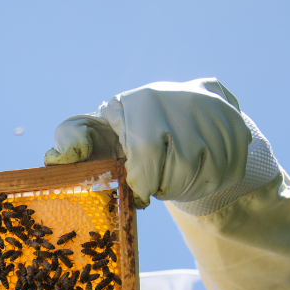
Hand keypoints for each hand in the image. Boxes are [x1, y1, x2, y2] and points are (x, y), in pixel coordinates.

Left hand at [44, 78, 251, 209]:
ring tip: (172, 175)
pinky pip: (226, 170)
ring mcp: (210, 111)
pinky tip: (196, 171)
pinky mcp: (234, 125)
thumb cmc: (122, 131)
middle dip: (163, 186)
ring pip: (202, 172)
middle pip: (176, 167)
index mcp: (137, 102)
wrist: (176, 113)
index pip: (145, 152)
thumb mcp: (94, 132)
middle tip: (155, 184)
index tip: (140, 190)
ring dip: (184, 186)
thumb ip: (72, 142)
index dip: (142, 182)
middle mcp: (178, 99)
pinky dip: (209, 181)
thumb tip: (54, 158)